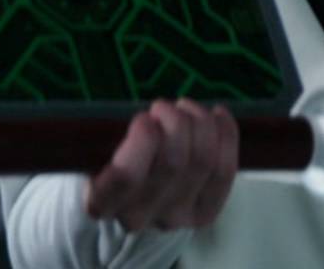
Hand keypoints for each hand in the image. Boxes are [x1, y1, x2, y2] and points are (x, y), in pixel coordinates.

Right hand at [85, 98, 239, 230]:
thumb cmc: (111, 162)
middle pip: (173, 162)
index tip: (144, 118)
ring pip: (202, 161)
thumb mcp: (98, 149)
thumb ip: (108, 138)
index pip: (126, 176)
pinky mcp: (203, 214)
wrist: (131, 201)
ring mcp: (174, 218)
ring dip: (199, 121)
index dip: (143, 140)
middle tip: (163, 106)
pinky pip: (224, 171)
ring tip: (186, 107)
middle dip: (175, 120)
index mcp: (102, 202)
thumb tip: (147, 117)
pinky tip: (217, 114)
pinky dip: (226, 134)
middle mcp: (138, 217)